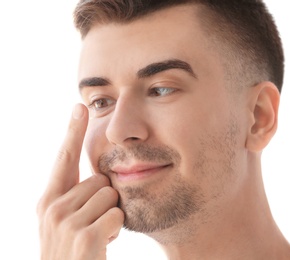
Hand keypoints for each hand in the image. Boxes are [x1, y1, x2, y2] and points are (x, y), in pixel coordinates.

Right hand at [37, 104, 123, 259]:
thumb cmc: (72, 252)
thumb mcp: (67, 222)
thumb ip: (77, 196)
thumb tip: (101, 175)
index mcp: (48, 200)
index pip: (64, 157)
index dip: (73, 131)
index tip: (80, 106)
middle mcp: (53, 208)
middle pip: (99, 180)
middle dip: (103, 201)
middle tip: (92, 225)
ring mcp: (67, 223)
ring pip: (111, 195)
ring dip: (109, 215)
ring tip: (96, 235)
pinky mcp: (85, 238)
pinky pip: (117, 215)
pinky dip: (115, 230)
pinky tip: (101, 245)